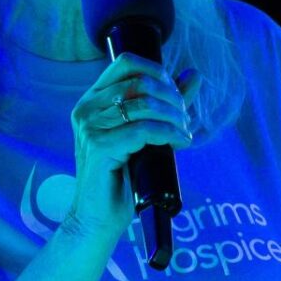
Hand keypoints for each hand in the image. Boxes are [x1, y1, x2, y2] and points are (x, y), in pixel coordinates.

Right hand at [64, 56, 196, 248]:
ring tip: (184, 133)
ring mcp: (90, 127)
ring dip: (174, 117)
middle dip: (172, 98)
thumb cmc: (120, 178)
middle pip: (140, 82)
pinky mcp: (100, 147)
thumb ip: (166, 102)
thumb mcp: (145, 134)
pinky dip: (169, 134)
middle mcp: (87, 109)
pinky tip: (180, 143)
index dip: (158, 72)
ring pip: (144, 104)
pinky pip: (144, 130)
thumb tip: (194, 75)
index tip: (176, 96)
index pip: (126, 62)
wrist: (98, 218)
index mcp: (92, 100)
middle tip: (185, 119)